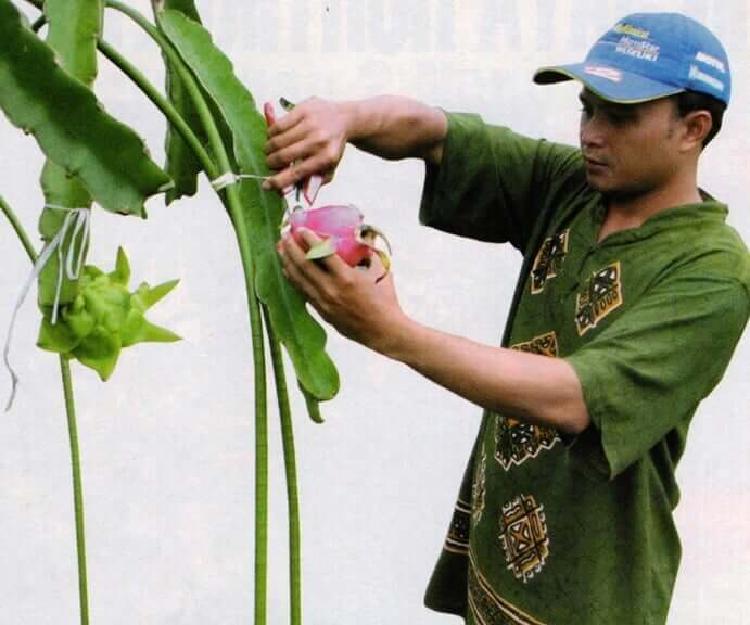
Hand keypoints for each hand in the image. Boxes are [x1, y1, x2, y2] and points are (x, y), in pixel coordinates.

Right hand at [264, 97, 348, 192]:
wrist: (344, 119)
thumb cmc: (332, 147)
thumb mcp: (329, 168)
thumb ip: (315, 182)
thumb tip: (306, 199)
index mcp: (326, 158)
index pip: (297, 173)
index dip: (279, 181)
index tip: (267, 185)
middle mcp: (318, 140)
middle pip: (284, 156)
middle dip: (271, 163)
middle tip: (269, 163)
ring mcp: (310, 124)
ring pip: (278, 140)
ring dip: (269, 148)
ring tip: (270, 150)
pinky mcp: (303, 109)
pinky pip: (278, 124)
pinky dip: (271, 133)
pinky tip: (273, 136)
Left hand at [277, 228, 406, 352]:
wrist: (383, 331)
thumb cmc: (385, 301)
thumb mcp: (380, 272)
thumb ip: (370, 255)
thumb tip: (364, 238)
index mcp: (346, 278)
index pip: (322, 253)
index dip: (309, 239)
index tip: (301, 228)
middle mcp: (331, 289)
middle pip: (303, 265)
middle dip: (291, 248)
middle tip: (284, 235)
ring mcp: (323, 302)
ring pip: (299, 279)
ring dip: (287, 262)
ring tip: (280, 248)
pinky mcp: (321, 311)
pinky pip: (302, 291)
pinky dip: (293, 278)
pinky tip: (287, 270)